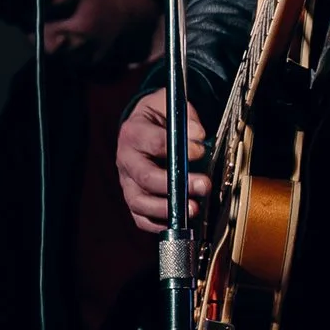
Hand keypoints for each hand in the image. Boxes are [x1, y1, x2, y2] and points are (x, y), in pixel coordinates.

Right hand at [118, 84, 207, 231]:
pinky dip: (156, 224)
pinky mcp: (133, 197)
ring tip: (193, 209)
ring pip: (139, 201)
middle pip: (146, 177)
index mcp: (133, 133)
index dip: (181, 149)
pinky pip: (139, 217)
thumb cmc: (158, 117)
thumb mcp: (170, 105)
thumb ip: (185, 117)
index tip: (201, 150)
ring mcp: (127, 181)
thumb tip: (198, 135)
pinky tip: (176, 221)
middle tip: (204, 185)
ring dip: (167, 209)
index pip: (156, 144)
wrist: (143, 126)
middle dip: (176, 185)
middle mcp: (126, 159)